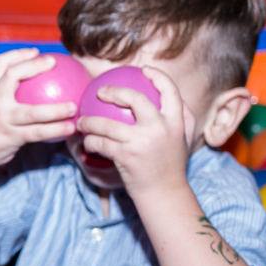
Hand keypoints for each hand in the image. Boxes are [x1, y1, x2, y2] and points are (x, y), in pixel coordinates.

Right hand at [0, 48, 77, 173]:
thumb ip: (9, 98)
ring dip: (56, 110)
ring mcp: (2, 119)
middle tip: (54, 62)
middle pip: (11, 76)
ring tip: (74, 107)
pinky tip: (70, 128)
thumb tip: (41, 88)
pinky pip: (38, 133)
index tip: (36, 52)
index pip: (1, 65)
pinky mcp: (10, 137)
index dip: (18, 54)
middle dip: (33, 66)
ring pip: (32, 112)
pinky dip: (56, 130)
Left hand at [75, 66, 194, 199]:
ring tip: (81, 121)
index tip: (143, 70)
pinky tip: (85, 142)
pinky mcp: (126, 156)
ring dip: (90, 121)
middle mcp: (161, 128)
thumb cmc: (171, 167)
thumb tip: (174, 96)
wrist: (164, 195)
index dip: (157, 76)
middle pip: (135, 98)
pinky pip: (100, 142)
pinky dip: (90, 141)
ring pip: (108, 123)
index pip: (170, 91)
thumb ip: (183, 118)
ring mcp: (143, 141)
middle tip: (100, 91)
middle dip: (114, 92)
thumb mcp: (184, 140)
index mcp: (176, 122)